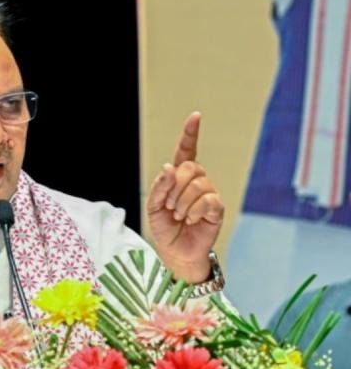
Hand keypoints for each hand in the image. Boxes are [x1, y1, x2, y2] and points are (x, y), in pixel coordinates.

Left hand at [146, 112, 224, 282]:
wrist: (175, 251)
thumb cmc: (164, 227)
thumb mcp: (153, 206)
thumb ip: (159, 186)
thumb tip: (169, 168)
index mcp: (179, 177)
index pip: (186, 151)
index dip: (190, 134)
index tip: (195, 117)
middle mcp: (196, 181)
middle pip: (191, 168)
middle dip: (175, 187)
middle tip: (169, 206)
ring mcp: (208, 194)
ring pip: (199, 184)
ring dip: (182, 202)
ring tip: (179, 215)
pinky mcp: (217, 208)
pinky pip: (209, 200)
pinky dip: (194, 211)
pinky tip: (191, 219)